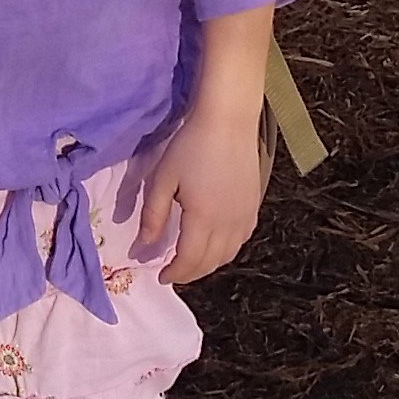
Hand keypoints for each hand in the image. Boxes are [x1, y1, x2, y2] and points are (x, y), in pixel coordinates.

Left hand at [139, 104, 263, 284]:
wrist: (228, 121)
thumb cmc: (191, 146)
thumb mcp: (162, 179)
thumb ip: (153, 216)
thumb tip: (144, 246)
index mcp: (203, 219)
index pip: (189, 260)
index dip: (175, 273)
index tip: (161, 277)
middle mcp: (228, 224)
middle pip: (210, 262)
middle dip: (190, 273)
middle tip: (173, 272)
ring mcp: (244, 216)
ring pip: (228, 255)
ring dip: (209, 264)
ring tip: (192, 262)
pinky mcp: (254, 206)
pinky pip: (241, 240)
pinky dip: (227, 251)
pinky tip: (216, 244)